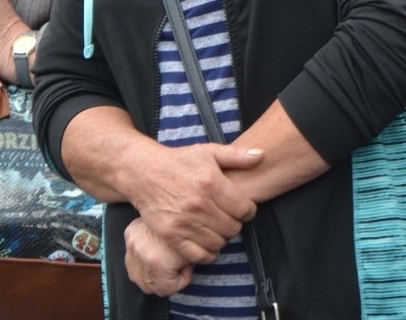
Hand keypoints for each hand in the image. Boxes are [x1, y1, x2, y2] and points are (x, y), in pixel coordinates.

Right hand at [125, 141, 263, 264]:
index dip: (248, 210)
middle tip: (229, 218)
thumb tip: (261, 155)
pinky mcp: (170, 235)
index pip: (244, 209)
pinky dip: (207, 253)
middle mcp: (198, 204)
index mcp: (211, 183)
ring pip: (218, 243)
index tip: (243, 208)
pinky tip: (206, 242)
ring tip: (217, 228)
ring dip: (222, 238)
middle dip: (235, 224)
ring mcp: (183, 222)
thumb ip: (236, 155)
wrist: (144, 172)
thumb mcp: (208, 151)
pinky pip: (198, 255)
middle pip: (233, 228)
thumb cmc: (179, 161)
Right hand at [125, 217, 193, 297]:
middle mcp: (139, 257)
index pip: (165, 290)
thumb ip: (188, 270)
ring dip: (149, 274)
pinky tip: (152, 253)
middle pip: (149, 287)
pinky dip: (140, 262)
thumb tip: (185, 272)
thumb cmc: (189, 230)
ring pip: (136, 277)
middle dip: (163, 281)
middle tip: (175, 266)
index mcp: (156, 264)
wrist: (173, 200)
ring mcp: (131, 247)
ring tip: (163, 261)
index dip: (179, 281)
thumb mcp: (194, 253)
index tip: (186, 267)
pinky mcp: (127, 236)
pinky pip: (131, 261)